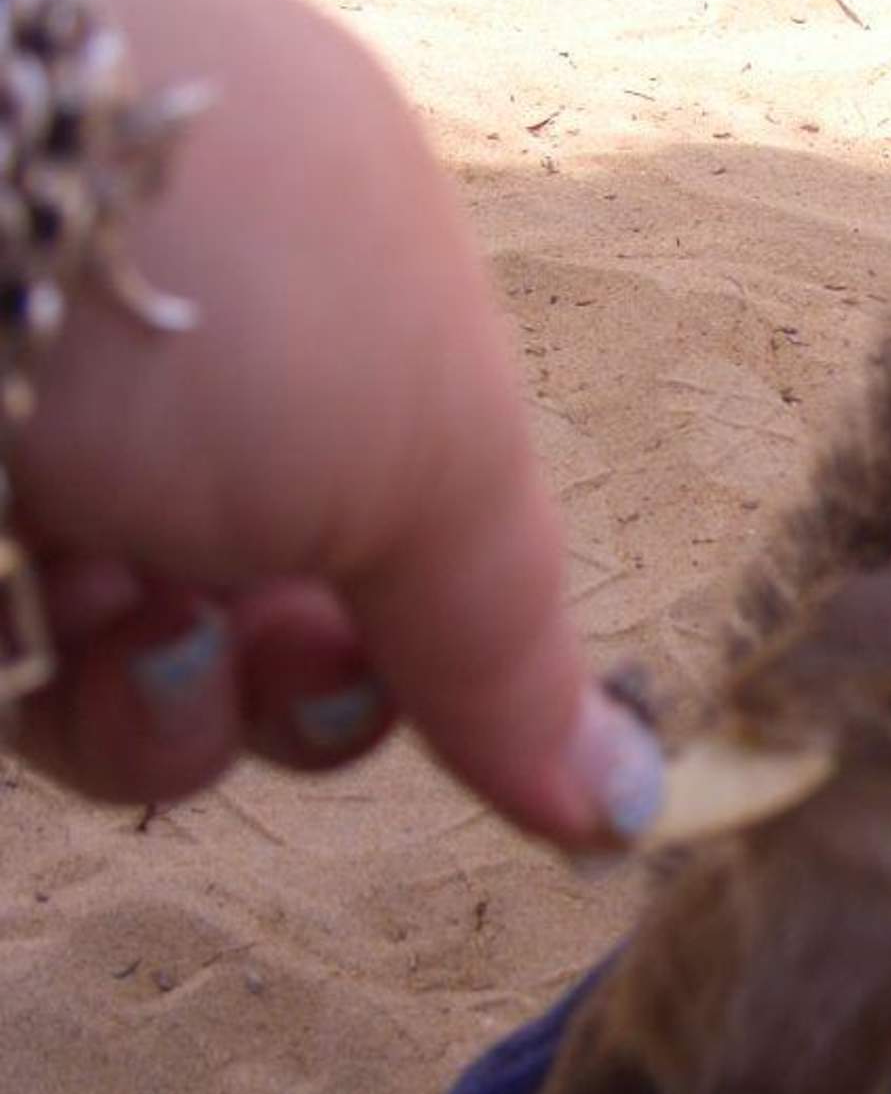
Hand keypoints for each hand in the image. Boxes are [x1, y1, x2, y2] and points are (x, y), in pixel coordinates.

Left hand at [4, 0, 660, 852]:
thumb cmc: (217, 287)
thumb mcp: (430, 461)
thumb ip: (514, 649)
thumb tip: (625, 806)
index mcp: (368, 296)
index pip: (432, 522)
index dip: (440, 640)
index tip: (437, 705)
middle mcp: (214, 357)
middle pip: (292, 615)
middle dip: (295, 689)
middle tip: (268, 654)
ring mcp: (60, 411)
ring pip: (139, 662)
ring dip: (157, 707)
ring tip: (119, 627)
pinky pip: (12, 655)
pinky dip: (35, 685)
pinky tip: (27, 623)